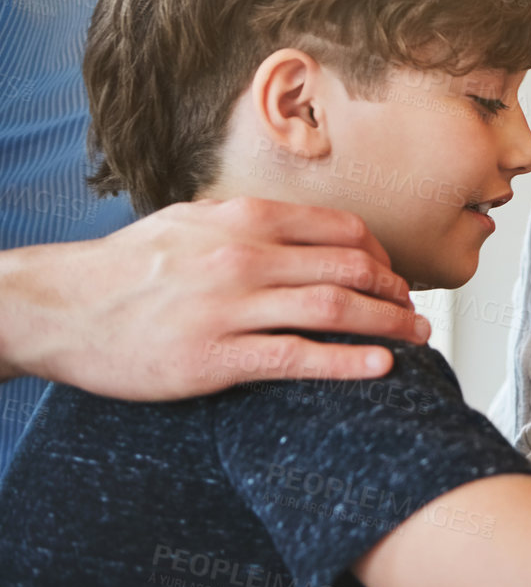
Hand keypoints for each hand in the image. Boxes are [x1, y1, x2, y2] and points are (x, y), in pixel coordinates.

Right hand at [5, 197, 425, 399]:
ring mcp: (231, 306)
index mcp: (245, 219)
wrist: (59, 306)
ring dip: (388, 324)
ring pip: (334, 310)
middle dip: (395, 291)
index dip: (381, 254)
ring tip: (416, 338)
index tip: (394, 274)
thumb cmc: (125, 266)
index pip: (342, 230)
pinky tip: (380, 368)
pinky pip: (297, 358)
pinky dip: (347, 362)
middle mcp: (245, 256)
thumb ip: (247, 222)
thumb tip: (298, 228)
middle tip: (416, 310)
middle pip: (350, 268)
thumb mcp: (191, 221)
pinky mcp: (214, 356)